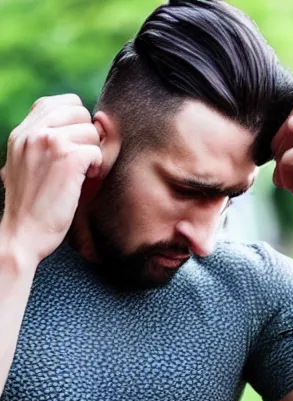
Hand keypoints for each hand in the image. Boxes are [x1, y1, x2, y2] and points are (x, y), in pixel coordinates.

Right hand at [0, 94, 101, 264]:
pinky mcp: (67, 159)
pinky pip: (97, 150)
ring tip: (81, 173)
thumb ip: (49, 142)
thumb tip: (98, 120)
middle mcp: (33, 132)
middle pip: (80, 112)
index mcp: (22, 132)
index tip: (76, 144)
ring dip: (93, 153)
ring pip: (91, 131)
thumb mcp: (28, 165)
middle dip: (88, 137)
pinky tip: (85, 179)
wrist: (22, 234)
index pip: (59, 102)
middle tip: (81, 161)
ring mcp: (49, 143)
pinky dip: (97, 166)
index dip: (76, 120)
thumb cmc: (33, 205)